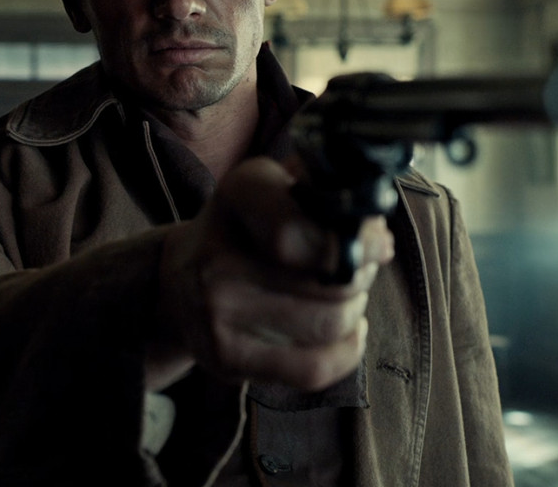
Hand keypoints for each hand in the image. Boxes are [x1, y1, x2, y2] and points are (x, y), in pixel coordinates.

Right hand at [148, 157, 393, 391]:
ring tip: (342, 296)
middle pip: (333, 281)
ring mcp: (217, 313)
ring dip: (354, 309)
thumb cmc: (249, 230)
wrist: (178, 282)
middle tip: (357, 267)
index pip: (303, 231)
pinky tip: (345, 332)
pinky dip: (347, 351)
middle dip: (362, 274)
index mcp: (238, 196)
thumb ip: (329, 196)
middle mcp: (217, 256)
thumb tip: (379, 241)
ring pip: (330, 324)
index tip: (379, 244)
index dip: (357, 242)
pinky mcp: (226, 359)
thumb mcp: (279, 189)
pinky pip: (315, 369)